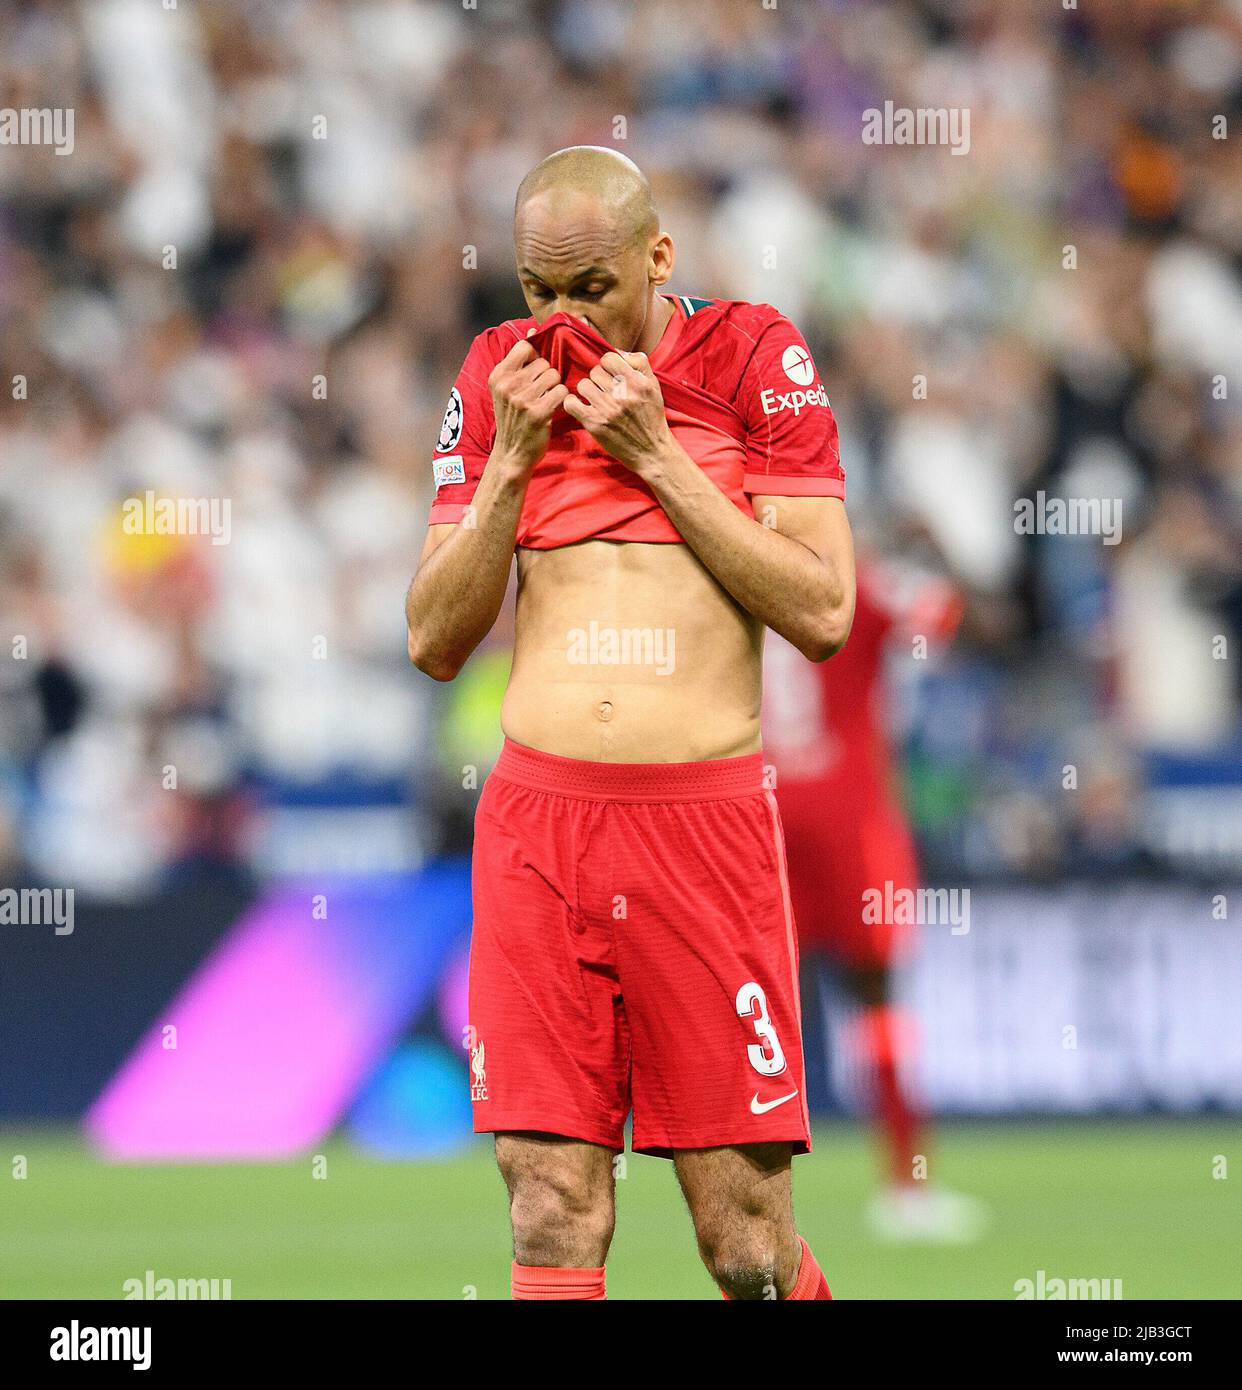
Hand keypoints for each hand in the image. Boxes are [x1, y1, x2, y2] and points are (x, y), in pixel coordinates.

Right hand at [487, 339, 568, 473]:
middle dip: (547, 375)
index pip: (525, 347)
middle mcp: (508, 385)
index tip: (534, 372)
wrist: (511, 453)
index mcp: (498, 375)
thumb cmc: (512, 418)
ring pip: (554, 375)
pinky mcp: (539, 413)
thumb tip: (534, 329)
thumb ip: (518, 360)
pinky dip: (561, 399)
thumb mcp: (506, 388)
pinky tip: (553, 408)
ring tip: (546, 400)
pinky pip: (561, 391)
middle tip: (541, 392)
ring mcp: (523, 399)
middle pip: (543, 362)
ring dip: (555, 387)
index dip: (536, 357)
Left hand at [561, 350, 674, 474]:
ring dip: (587, 391)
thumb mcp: (654, 386)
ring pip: (583, 385)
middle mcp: (622, 394)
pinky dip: (572, 403)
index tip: (611, 375)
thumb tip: (617, 352)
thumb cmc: (652, 417)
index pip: (608, 358)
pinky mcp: (595, 424)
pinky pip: (571, 403)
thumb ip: (639, 363)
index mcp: (637, 382)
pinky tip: (581, 407)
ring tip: (596, 399)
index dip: (608, 365)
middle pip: (595, 371)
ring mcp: (607, 410)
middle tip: (605, 391)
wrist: (651, 451)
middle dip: (599, 379)